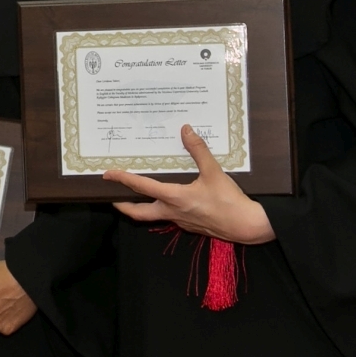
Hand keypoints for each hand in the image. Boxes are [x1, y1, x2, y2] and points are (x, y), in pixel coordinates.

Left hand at [106, 124, 274, 243]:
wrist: (247, 226)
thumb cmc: (230, 201)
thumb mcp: (214, 172)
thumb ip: (198, 150)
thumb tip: (186, 130)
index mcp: (174, 198)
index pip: (141, 187)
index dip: (123, 179)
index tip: (108, 174)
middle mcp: (172, 212)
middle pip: (139, 213)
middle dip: (123, 206)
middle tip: (112, 197)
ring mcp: (180, 221)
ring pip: (153, 216)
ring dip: (142, 207)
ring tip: (136, 196)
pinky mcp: (190, 225)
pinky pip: (170, 217)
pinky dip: (162, 208)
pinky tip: (169, 200)